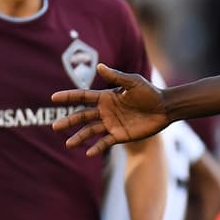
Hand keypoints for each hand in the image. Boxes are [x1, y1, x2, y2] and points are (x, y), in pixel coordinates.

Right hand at [52, 64, 168, 155]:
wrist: (165, 108)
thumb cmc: (150, 93)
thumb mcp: (133, 82)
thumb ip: (116, 76)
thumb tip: (99, 66)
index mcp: (106, 97)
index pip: (83, 97)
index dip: (68, 97)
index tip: (53, 98)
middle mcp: (105, 111)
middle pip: (82, 116)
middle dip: (69, 121)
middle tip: (54, 126)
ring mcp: (111, 124)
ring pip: (90, 131)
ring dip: (79, 137)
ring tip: (68, 144)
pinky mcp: (120, 135)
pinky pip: (105, 142)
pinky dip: (97, 147)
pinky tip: (89, 152)